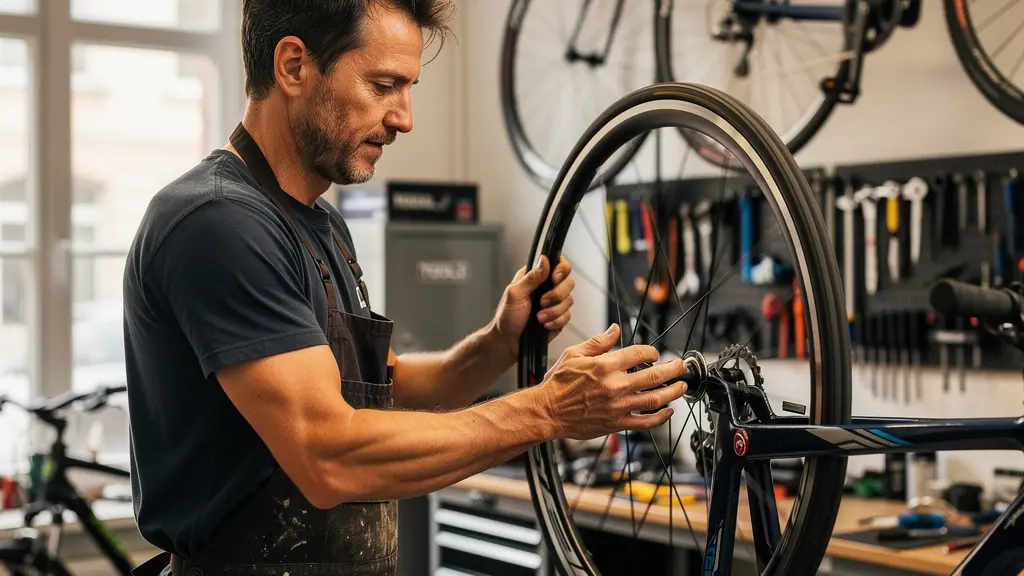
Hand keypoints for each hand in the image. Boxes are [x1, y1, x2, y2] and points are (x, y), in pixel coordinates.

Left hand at [493, 255, 574, 356]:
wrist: (508, 342)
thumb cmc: (506, 317)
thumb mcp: (515, 294)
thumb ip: (531, 277)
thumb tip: (544, 259)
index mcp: (536, 277)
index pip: (558, 264)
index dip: (561, 269)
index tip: (554, 279)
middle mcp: (547, 288)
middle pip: (568, 282)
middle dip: (556, 295)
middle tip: (541, 302)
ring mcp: (554, 304)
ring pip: (569, 300)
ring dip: (553, 311)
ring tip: (538, 318)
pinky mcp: (559, 318)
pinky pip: (567, 316)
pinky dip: (555, 321)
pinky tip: (543, 325)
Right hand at [539, 324, 687, 440]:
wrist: (548, 411)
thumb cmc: (558, 383)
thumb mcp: (574, 354)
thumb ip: (598, 342)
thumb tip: (615, 330)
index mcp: (606, 366)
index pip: (639, 354)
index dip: (651, 352)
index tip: (654, 354)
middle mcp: (616, 385)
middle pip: (655, 376)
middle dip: (673, 369)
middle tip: (681, 366)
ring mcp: (618, 406)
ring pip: (656, 399)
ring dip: (673, 392)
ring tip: (681, 386)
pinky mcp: (617, 423)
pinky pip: (645, 422)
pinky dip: (661, 417)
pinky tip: (668, 411)